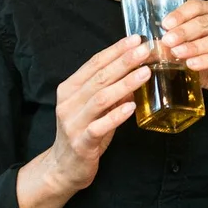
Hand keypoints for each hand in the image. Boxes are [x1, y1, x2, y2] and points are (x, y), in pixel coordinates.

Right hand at [46, 35, 151, 192]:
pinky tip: (132, 107)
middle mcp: (68, 102)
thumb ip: (111, 91)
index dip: (116, 50)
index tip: (136, 39)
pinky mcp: (81, 142)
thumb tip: (137, 72)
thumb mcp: (95, 109)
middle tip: (145, 50)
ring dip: (124, 84)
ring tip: (145, 73)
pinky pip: (99, 126)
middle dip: (123, 61)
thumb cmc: (82, 133)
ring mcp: (73, 122)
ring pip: (100, 98)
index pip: (94, 63)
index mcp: (70, 89)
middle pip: (98, 77)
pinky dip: (116, 116)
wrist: (62, 168)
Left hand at [161, 0, 207, 112]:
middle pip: (204, 22)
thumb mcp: (191, 52)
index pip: (197, 6)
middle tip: (167, 41)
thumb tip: (155, 44)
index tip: (165, 25)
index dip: (180, 15)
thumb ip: (177, 44)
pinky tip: (193, 64)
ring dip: (193, 47)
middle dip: (183, 32)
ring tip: (177, 54)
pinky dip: (207, 60)